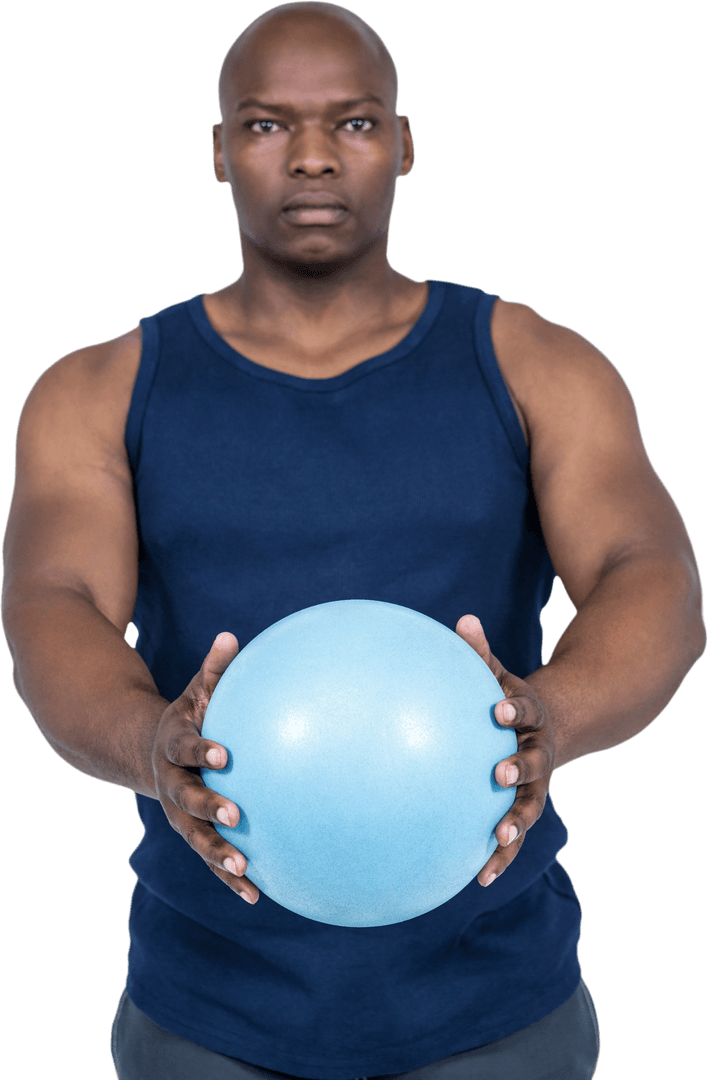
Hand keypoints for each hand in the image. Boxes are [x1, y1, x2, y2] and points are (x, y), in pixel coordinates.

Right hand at [151, 632, 259, 903]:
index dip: (203, 751)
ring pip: (196, 838)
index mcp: (174, 746)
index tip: (224, 755)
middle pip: (186, 799)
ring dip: (218, 854)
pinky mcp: (193, 833)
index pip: (188, 748)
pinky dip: (228, 877)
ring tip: (244, 869)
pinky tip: (256, 895)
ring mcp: (179, 813)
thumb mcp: (196, 692)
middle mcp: (172, 784)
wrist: (149, 753)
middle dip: (208, 807)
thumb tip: (230, 636)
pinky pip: (210, 858)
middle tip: (234, 815)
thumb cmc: (188, 718)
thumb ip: (214, 669)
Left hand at [456, 614, 554, 886]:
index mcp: (531, 716)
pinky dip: (499, 856)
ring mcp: (536, 784)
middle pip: (534, 762)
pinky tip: (477, 878)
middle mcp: (540, 753)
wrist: (551, 727)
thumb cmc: (508, 698)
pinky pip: (513, 834)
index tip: (499, 709)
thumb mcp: (498, 674)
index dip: (515, 708)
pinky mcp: (524, 808)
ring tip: (498, 842)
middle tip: (500, 774)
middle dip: (519, 768)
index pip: (524, 708)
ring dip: (516, 825)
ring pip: (530, 807)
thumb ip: (480, 652)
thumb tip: (463, 620)